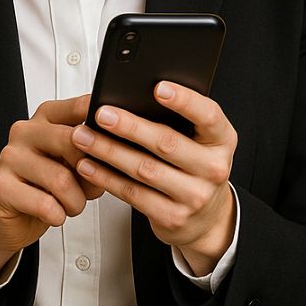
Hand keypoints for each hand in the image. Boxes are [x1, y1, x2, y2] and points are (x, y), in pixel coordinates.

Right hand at [0, 94, 103, 282]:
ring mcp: (10, 155)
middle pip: (72, 141)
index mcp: (47, 116)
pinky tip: (54, 213)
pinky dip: (58, 216)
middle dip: (90, 173)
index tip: (119, 139)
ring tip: (72, 205)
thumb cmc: (50, 186)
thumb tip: (118, 151)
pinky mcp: (0, 184)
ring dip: (75, 201)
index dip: (103, 125)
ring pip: (61, 179)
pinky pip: (45, 204)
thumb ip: (93, 153)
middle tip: (90, 189)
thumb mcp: (76, 165)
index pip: (80, 107)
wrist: (15, 217)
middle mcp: (26, 130)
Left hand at [71, 81, 236, 275]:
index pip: (208, 115)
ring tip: (83, 136)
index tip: (157, 87)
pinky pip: (133, 194)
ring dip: (109, 151)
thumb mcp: (202, 140)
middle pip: (167, 143)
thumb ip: (180, 119)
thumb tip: (134, 93)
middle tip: (102, 114)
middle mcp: (213, 168)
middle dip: (130, 127)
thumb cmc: (197, 166)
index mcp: (222, 140)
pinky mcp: (172, 217)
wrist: (209, 218)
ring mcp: (194, 196)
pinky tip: (88, 164)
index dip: (184, 101)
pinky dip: (106, 178)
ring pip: (144, 170)